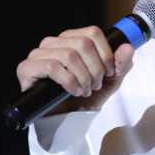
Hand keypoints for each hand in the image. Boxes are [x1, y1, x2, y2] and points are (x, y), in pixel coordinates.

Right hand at [16, 26, 135, 113]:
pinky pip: (51, 66)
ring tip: (85, 90)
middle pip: (82, 44)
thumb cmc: (83, 100)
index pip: (92, 33)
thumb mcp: (108, 82)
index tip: (109, 72)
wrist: (66, 122)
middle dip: (95, 69)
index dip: (106, 54)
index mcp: (70, 40)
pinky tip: (73, 92)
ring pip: (68, 54)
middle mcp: (53, 43)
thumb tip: (128, 47)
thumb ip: (120, 65)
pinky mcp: (27, 69)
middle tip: (95, 85)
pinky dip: (68, 81)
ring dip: (83, 77)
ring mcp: (38, 55)